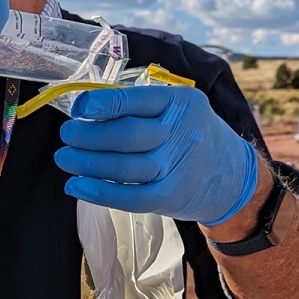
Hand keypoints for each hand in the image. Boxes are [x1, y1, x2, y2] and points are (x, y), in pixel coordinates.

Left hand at [55, 86, 258, 225]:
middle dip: (88, 136)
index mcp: (180, 102)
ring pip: (124, 167)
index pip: (135, 100)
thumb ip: (138, 105)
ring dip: (87, 163)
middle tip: (66, 134)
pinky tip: (76, 186)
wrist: (233, 176)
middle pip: (126, 135)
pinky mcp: (170, 197)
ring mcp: (176, 168)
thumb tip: (85, 108)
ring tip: (64, 158)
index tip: (78, 108)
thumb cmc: (191, 134)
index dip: (102, 104)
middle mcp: (180, 134)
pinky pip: (130, 197)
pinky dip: (100, 192)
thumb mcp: (176, 108)